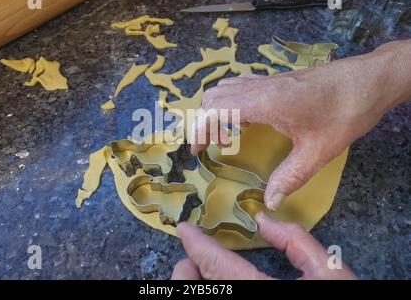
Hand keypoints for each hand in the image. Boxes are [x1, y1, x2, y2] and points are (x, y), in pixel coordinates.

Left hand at [171, 213, 356, 279]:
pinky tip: (223, 285)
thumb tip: (264, 221)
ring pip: (198, 298)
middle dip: (190, 267)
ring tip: (208, 271)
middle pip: (196, 287)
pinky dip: (212, 292)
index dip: (197, 244)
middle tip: (199, 255)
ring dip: (198, 282)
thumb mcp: (328, 272)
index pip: (217, 265)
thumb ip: (295, 240)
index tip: (185, 228)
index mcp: (257, 292)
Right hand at [191, 40, 410, 210]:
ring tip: (229, 136)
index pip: (215, 110)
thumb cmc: (346, 112)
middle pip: (213, 97)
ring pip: (224, 89)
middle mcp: (260, 87)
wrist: (369, 80)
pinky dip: (232, 102)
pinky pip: (240, 86)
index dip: (200, 131)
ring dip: (217, 111)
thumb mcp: (317, 151)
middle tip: (211, 148)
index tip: (198, 151)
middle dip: (204, 123)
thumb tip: (269, 201)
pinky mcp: (276, 79)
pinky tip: (247, 121)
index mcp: (264, 102)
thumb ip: (289, 177)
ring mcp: (267, 80)